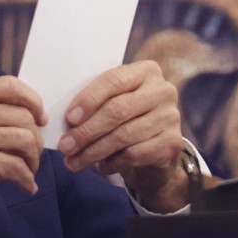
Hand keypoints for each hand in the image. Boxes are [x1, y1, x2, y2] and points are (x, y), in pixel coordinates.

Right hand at [0, 76, 46, 237]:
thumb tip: (22, 113)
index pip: (8, 85)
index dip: (32, 99)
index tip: (39, 116)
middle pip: (22, 114)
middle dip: (35, 136)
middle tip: (32, 153)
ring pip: (26, 139)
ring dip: (33, 159)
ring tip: (28, 170)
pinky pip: (19, 168)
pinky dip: (27, 179)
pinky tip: (25, 186)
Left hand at [57, 61, 187, 212]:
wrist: (157, 149)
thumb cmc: (127, 119)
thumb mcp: (113, 102)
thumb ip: (96, 103)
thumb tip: (68, 121)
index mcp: (146, 71)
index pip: (113, 80)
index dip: (89, 99)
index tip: (69, 118)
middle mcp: (163, 90)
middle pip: (118, 109)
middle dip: (86, 130)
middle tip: (65, 146)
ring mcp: (170, 117)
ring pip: (123, 135)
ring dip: (93, 151)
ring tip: (73, 161)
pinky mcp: (172, 143)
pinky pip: (134, 154)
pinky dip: (111, 162)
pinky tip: (99, 166)